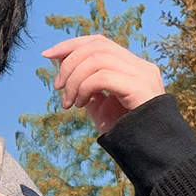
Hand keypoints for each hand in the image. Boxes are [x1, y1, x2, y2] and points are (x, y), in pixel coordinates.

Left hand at [42, 35, 164, 133]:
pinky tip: (80, 105)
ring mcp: (142, 75)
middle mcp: (140, 66)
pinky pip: (103, 77)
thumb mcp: (99, 107)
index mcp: (131, 67)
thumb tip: (62, 68)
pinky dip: (85, 88)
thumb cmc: (124, 133)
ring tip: (69, 102)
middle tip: (58, 88)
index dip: (71, 45)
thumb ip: (85, 87)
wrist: (147, 153)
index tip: (47, 54)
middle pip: (96, 45)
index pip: (99, 42)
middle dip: (69, 63)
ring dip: (74, 79)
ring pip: (97, 59)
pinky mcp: (140, 87)